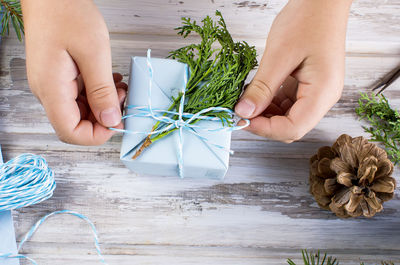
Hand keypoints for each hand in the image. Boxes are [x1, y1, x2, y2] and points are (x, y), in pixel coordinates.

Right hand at [21, 0, 126, 144]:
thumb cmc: (68, 13)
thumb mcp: (93, 53)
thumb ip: (102, 91)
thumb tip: (110, 121)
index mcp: (52, 89)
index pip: (70, 132)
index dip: (96, 135)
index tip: (118, 121)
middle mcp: (48, 91)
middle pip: (75, 124)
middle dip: (103, 118)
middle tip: (122, 98)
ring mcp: (52, 84)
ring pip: (79, 111)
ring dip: (102, 105)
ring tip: (119, 87)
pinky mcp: (58, 76)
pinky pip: (78, 96)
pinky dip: (97, 94)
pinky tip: (110, 81)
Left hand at [235, 0, 351, 142]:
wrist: (322, 1)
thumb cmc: (308, 20)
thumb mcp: (278, 55)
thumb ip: (262, 88)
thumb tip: (244, 112)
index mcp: (323, 92)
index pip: (293, 128)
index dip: (266, 129)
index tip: (242, 120)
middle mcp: (323, 97)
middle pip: (291, 127)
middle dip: (264, 123)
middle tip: (241, 112)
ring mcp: (316, 92)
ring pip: (287, 117)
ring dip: (265, 113)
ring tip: (247, 101)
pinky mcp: (308, 86)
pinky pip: (287, 103)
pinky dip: (270, 103)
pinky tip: (257, 94)